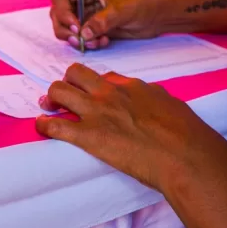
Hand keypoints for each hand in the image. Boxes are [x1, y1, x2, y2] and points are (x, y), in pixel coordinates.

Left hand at [36, 64, 226, 194]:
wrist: (185, 153)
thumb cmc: (185, 133)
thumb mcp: (169, 105)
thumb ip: (152, 100)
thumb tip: (149, 101)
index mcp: (130, 86)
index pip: (103, 77)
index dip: (93, 85)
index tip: (91, 92)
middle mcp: (109, 93)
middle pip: (75, 73)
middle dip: (67, 82)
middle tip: (65, 96)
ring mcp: (97, 112)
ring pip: (59, 91)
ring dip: (51, 99)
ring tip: (49, 108)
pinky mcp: (89, 136)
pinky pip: (55, 126)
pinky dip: (44, 126)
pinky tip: (41, 127)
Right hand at [50, 0, 160, 49]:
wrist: (157, 15)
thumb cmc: (141, 3)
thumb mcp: (121, 10)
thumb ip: (101, 21)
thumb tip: (83, 34)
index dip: (62, 13)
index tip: (76, 27)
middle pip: (58, 14)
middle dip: (66, 29)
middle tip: (78, 40)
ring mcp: (86, 13)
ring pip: (67, 28)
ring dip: (77, 39)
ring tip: (95, 42)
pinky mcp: (93, 27)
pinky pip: (80, 37)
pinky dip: (87, 43)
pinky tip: (103, 42)